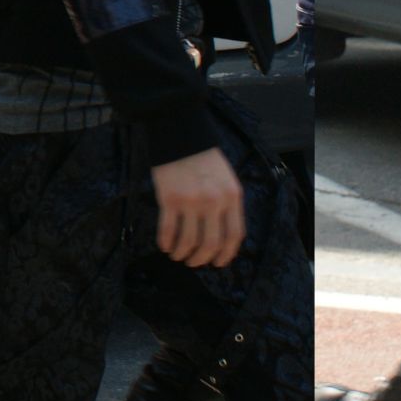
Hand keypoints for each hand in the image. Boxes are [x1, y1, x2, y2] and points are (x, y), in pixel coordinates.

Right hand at [151, 147, 244, 267]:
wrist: (183, 137)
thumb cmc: (205, 160)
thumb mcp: (227, 180)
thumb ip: (228, 205)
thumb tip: (223, 239)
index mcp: (232, 196)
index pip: (234, 235)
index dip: (226, 255)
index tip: (218, 263)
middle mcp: (214, 201)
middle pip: (210, 244)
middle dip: (201, 259)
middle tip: (193, 262)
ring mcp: (191, 201)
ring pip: (188, 242)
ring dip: (182, 254)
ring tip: (178, 255)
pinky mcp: (170, 200)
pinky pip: (168, 231)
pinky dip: (166, 244)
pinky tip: (165, 246)